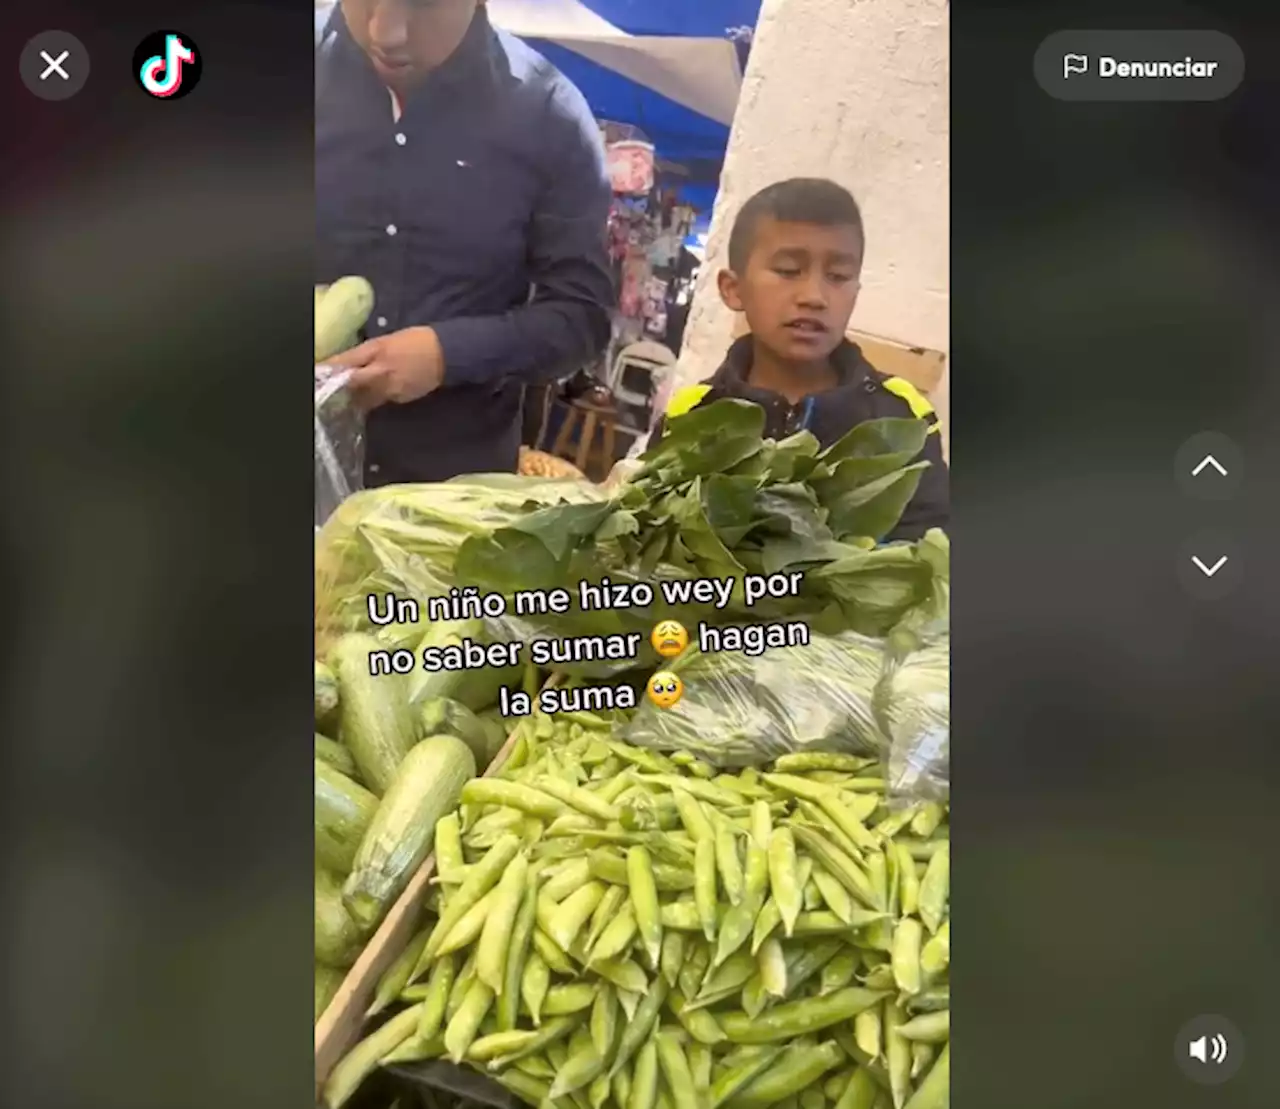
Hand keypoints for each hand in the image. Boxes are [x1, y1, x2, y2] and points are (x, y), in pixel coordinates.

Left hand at [328, 326, 445, 407]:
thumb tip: (341, 365)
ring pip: (364, 398)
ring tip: (346, 395)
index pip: (345, 364)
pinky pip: (380, 400)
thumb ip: (363, 354)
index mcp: (376, 354)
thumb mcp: (385, 341)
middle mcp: (381, 375)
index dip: (329, 370)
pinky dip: (373, 398)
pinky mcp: (400, 399)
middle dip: (340, 388)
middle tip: (330, 389)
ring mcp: (391, 390)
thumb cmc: (415, 341)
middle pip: (351, 387)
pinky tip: (374, 393)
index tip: (318, 373)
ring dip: (354, 397)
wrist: (446, 354)